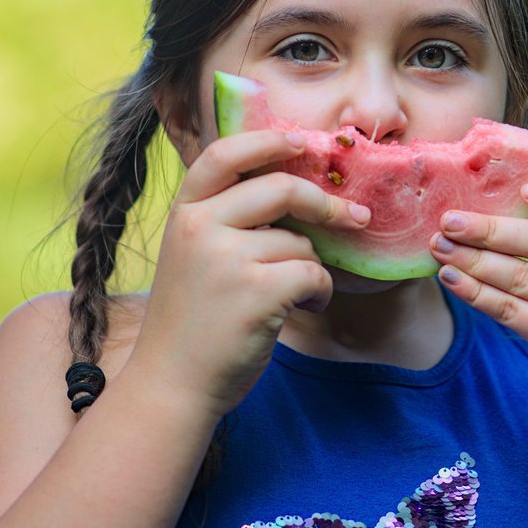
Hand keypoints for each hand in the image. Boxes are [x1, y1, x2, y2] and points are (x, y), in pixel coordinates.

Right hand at [129, 130, 369, 418]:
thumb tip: (296, 188)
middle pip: (281, 188)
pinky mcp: (257, 292)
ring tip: (298, 293)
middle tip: (356, 215)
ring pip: (301, 241)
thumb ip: (226, 220)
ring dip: (312, 267)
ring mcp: (227, 259)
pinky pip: (313, 273)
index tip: (302, 142)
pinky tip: (306, 306)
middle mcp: (200, 227)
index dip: (267, 140)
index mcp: (184, 213)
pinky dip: (319, 290)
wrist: (172, 386)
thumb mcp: (193, 256)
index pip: (224, 154)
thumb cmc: (192, 322)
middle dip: (325, 202)